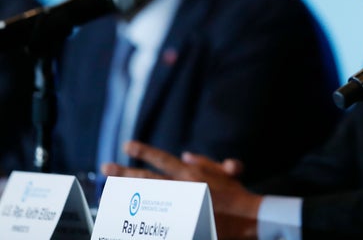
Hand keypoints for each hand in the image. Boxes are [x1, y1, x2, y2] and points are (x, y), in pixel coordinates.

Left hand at [101, 141, 262, 218]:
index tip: (127, 145)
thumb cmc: (238, 195)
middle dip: (124, 173)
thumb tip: (185, 154)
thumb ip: (203, 161)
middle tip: (105, 168)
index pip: (162, 159)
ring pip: (146, 199)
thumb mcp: (223, 172)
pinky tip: (130, 221)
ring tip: (108, 190)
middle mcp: (182, 188)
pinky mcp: (180, 223)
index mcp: (192, 174)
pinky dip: (143, 220)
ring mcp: (178, 207)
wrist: (250, 218)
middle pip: (146, 179)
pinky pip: (156, 222)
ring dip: (127, 194)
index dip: (144, 151)